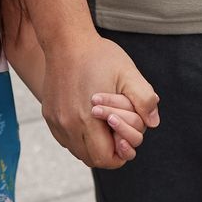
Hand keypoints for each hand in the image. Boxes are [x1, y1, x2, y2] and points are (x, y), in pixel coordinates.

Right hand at [42, 35, 158, 168]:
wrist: (66, 41)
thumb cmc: (100, 56)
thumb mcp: (129, 73)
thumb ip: (145, 99)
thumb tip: (152, 123)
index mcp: (88, 118)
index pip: (106, 159)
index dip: (121, 154)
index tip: (126, 139)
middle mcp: (68, 125)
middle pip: (92, 159)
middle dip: (109, 151)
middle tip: (117, 132)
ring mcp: (56, 121)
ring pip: (77, 151)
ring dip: (93, 145)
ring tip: (104, 125)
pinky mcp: (49, 116)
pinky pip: (66, 140)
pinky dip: (79, 137)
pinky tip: (88, 119)